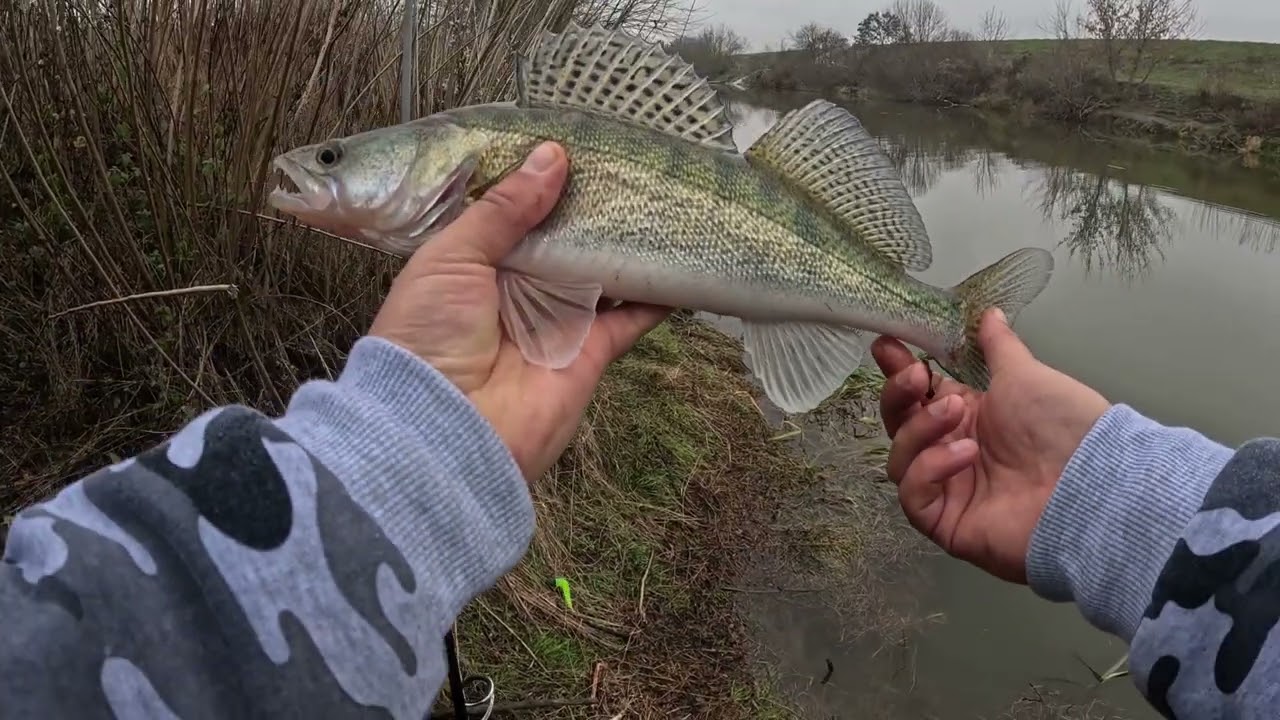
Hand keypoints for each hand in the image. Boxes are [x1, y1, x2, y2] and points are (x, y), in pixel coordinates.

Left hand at [369, 142, 670, 481]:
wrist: (445, 429)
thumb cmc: (430, 336)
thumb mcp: (452, 256)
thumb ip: (503, 209)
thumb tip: (553, 157)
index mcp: (474, 266)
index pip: (515, 217)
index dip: (541, 185)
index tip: (576, 143)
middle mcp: (518, 292)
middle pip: (565, 242)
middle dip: (592, 209)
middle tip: (631, 164)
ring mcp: (557, 322)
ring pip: (603, 273)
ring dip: (629, 244)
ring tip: (662, 200)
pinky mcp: (591, 352)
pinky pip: (631, 317)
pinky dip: (658, 293)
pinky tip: (683, 260)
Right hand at [870, 309, 1110, 582]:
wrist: (1093, 483)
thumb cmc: (1065, 428)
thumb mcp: (1025, 375)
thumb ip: (998, 346)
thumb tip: (989, 313)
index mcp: (968, 418)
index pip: (917, 395)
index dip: (897, 372)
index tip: (886, 345)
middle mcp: (951, 453)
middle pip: (897, 426)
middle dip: (899, 397)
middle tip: (915, 376)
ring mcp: (947, 489)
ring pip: (900, 459)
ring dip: (920, 429)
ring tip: (957, 413)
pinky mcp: (945, 522)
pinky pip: (913, 494)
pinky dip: (930, 468)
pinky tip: (964, 453)